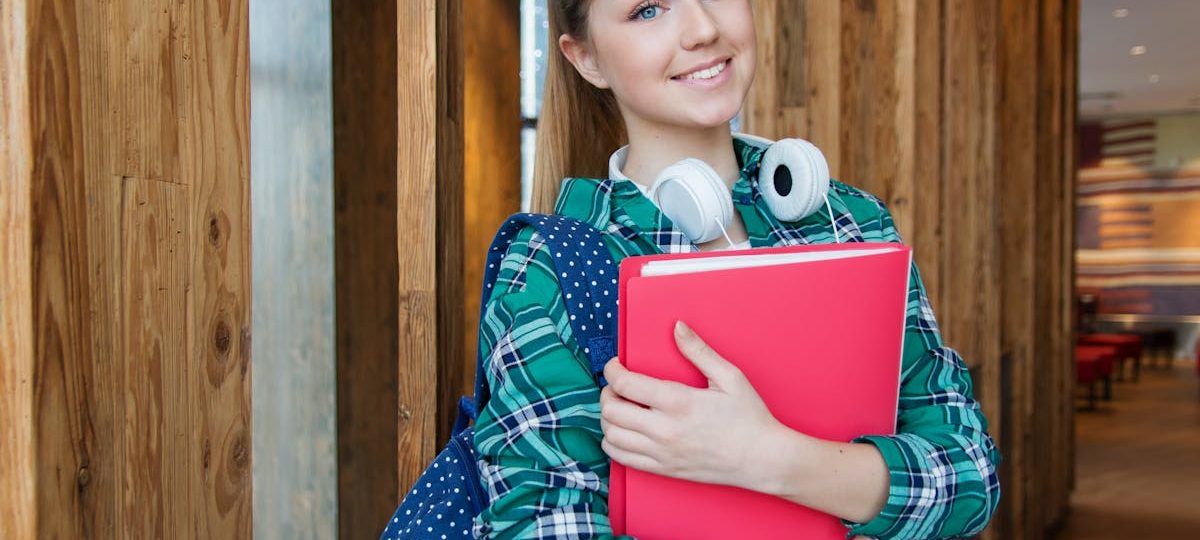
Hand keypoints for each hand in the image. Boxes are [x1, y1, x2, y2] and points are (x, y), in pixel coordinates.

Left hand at [599, 320, 787, 489]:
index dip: (612, 370)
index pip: (624, 384)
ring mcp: (662, 452)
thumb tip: (677, 327)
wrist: (761, 459)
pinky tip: (623, 431)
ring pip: (611, 435)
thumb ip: (699, 350)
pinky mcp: (663, 469)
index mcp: (678, 402)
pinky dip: (613, 443)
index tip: (615, 365)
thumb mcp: (729, 377)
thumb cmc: (749, 417)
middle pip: (611, 410)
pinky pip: (621, 458)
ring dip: (608, 418)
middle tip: (616, 385)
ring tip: (620, 407)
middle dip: (607, 392)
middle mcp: (664, 429)